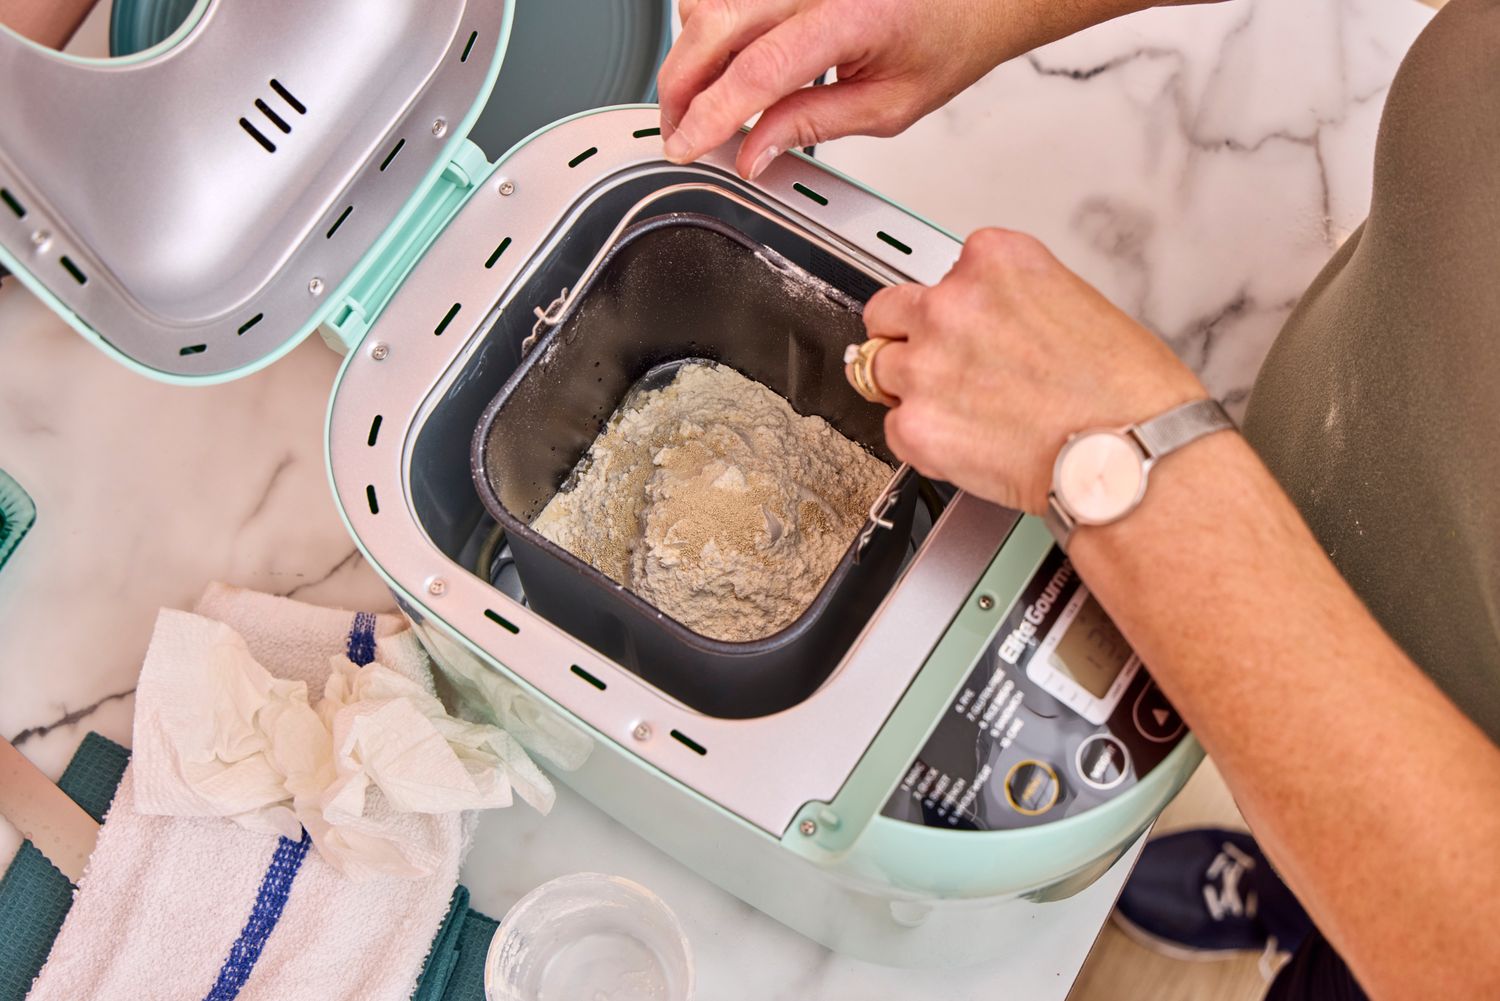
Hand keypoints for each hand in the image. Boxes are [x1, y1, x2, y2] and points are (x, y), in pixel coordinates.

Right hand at [658, 0, 1143, 179]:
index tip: (687, 146)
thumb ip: (814, 126)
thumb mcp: (889, 107)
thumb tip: (754, 154)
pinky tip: (724, 67)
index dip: (711, 114)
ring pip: (708, 3)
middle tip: (680, 132)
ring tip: (702, 105)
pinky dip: (712, 31)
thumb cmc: (945, 39)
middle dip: (681, 87)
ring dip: (691, 56)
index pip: (757, 70)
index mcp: (851, 15)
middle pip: (713, 25)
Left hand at [860, 229, 1205, 513]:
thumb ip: (1016, 302)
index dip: (956, 307)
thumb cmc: (1125, 392)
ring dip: (908, 389)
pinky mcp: (915, 424)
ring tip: (955, 411)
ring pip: (877, 369)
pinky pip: (893, 428)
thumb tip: (994, 324)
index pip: (944, 273)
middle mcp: (951, 304)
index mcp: (994, 260)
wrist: (1128, 455)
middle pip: (889, 311)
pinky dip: (920, 440)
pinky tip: (963, 445)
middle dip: (907, 338)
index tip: (968, 329)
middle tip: (940, 365)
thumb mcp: (1077, 303)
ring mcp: (926, 365)